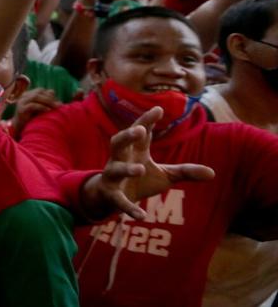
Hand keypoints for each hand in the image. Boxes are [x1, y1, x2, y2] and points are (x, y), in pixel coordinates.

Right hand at [11, 88, 60, 137]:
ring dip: (48, 101)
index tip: (59, 102)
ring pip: (35, 97)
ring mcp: (21, 102)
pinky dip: (42, 107)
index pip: (40, 90)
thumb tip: (53, 91)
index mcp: (28, 94)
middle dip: (50, 98)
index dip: (50, 95)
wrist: (20, 128)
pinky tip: (48, 110)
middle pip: (38, 92)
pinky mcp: (21, 109)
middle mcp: (23, 96)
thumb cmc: (31, 118)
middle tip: (59, 105)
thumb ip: (45, 100)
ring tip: (56, 107)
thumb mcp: (39, 108)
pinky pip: (32, 105)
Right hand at [84, 107, 214, 219]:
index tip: (159, 109)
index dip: (148, 120)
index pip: (140, 131)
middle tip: (140, 130)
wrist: (112, 198)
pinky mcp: (111, 195)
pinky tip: (142, 216)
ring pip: (115, 168)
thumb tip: (213, 173)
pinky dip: (129, 208)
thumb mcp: (165, 175)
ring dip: (126, 168)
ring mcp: (113, 176)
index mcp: (134, 150)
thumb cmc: (140, 180)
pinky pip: (119, 200)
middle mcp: (120, 159)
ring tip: (141, 168)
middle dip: (127, 135)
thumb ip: (186, 172)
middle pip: (118, 142)